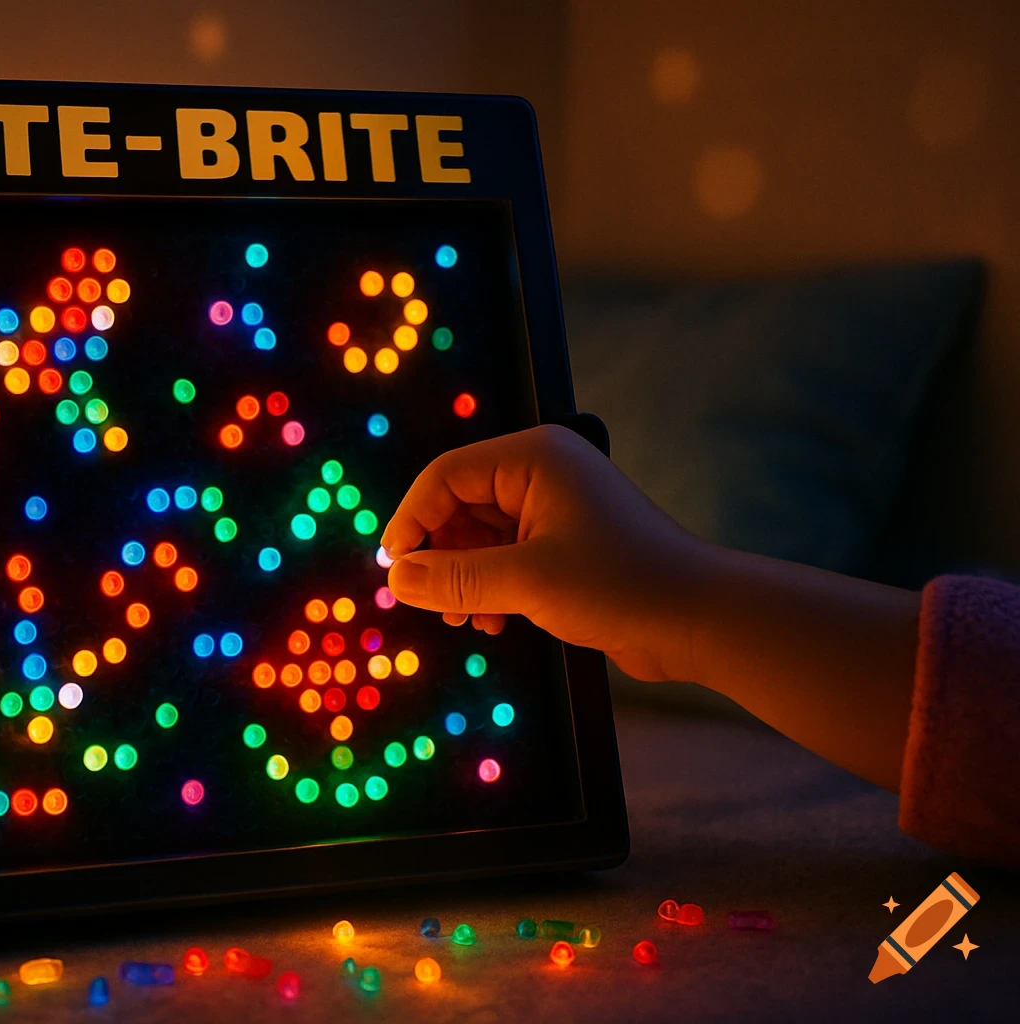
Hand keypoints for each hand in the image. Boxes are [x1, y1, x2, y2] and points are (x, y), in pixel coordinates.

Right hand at [381, 425, 713, 681]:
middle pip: (458, 506)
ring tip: (466, 619)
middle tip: (433, 603)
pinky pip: (504, 558)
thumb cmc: (623, 586)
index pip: (445, 476)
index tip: (394, 571)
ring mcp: (554, 510)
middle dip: (440, 556)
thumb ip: (454, 579)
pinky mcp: (563, 546)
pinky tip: (494, 622)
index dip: (411, 521)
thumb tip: (396, 579)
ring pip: (478, 537)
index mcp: (534, 458)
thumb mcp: (527, 582)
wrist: (701, 620)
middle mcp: (541, 474)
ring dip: (464, 580)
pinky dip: (490, 589)